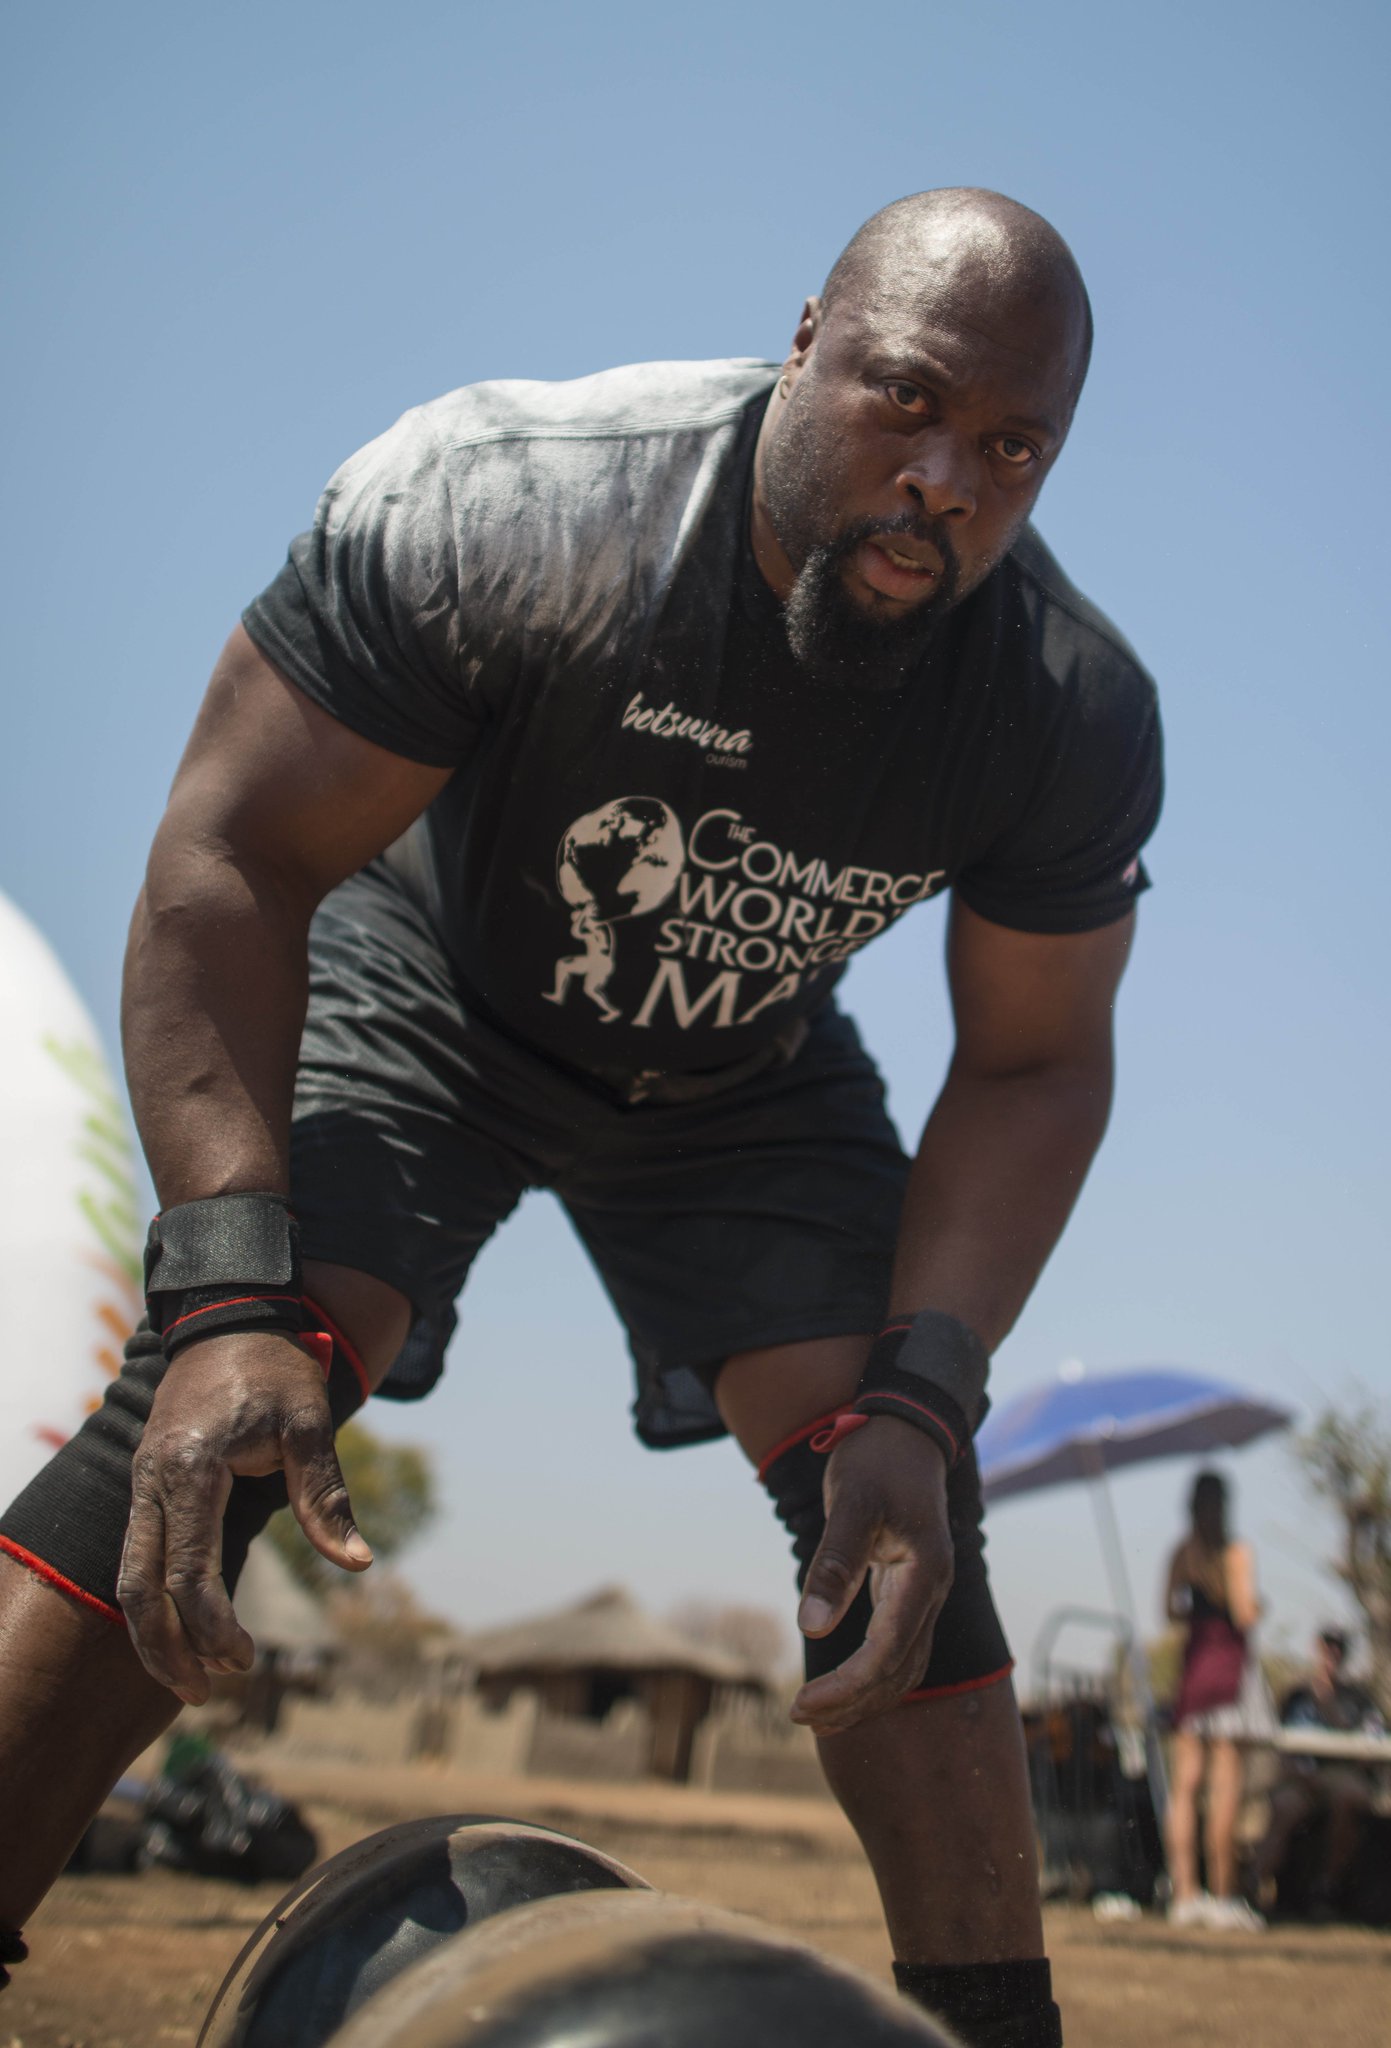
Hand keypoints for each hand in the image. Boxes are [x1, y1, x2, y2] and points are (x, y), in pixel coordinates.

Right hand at [118, 1330, 370, 1703]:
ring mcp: (142, 1481)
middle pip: (138, 1587)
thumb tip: (358, 1566)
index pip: (188, 1570)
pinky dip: (152, 1598)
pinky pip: (137, 1553)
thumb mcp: (310, 1425)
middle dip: (167, 1649)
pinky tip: (182, 1629)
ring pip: (127, 1575)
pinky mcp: (147, 1483)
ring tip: (191, 1680)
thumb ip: (326, 1498)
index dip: (213, 1626)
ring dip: (153, 1633)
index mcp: (191, 1467)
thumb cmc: (276, 1370)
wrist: (232, 1318)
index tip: (246, 1661)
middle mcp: (152, 1479)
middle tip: (206, 1693)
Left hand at [790, 1416, 952, 1735]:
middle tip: (799, 1717)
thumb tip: (814, 1628)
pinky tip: (841, 1686)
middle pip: (899, 1669)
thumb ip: (835, 1564)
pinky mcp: (909, 1589)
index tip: (803, 1705)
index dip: (847, 1685)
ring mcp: (924, 1592)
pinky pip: (896, 1647)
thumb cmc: (876, 1460)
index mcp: (925, 1573)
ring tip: (817, 1718)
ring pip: (903, 1665)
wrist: (906, 1429)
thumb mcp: (850, 1502)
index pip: (887, 1650)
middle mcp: (932, 1590)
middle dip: (852, 1701)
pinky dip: (871, 1674)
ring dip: (864, 1697)